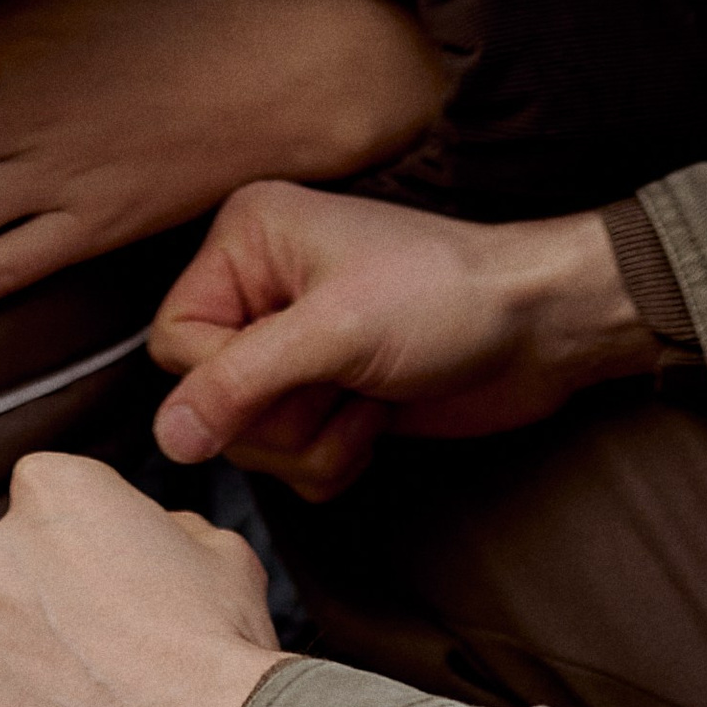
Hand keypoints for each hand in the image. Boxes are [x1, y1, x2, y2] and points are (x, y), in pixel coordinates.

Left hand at [0, 454, 284, 706]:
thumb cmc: (218, 640)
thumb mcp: (214, 548)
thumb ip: (160, 529)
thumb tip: (145, 542)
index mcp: (50, 489)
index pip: (42, 506)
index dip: (78, 553)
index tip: (109, 591)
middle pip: (0, 573)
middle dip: (36, 608)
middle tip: (95, 655)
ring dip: (21, 676)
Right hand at [148, 182, 652, 501]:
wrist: (539, 331)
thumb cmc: (447, 298)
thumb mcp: (335, 333)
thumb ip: (241, 383)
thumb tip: (167, 437)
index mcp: (247, 242)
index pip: (174, 342)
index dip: (226, 380)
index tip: (294, 371)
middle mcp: (261, 290)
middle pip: (209, 400)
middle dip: (282, 417)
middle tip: (343, 382)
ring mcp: (295, 347)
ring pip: (251, 441)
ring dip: (315, 441)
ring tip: (370, 395)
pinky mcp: (327, 395)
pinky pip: (289, 464)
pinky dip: (334, 458)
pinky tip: (379, 416)